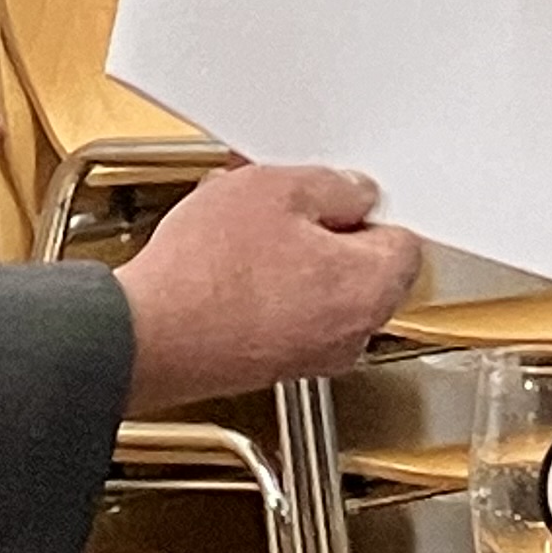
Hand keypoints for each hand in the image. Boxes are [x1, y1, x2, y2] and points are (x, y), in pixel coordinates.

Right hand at [116, 162, 423, 416]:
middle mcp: (349, 334)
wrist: (146, 335)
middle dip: (326, 230)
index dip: (371, 207)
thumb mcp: (277, 189)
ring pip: (319, 289)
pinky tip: (226, 259)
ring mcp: (310, 356)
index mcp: (370, 289)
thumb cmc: (207, 274)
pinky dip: (265, 286)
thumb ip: (333, 187)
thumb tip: (351, 194)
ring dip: (291, 256)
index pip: (405, 240)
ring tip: (245, 225)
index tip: (343, 191)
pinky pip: (285, 312)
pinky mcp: (270, 365)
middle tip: (286, 201)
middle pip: (361, 267)